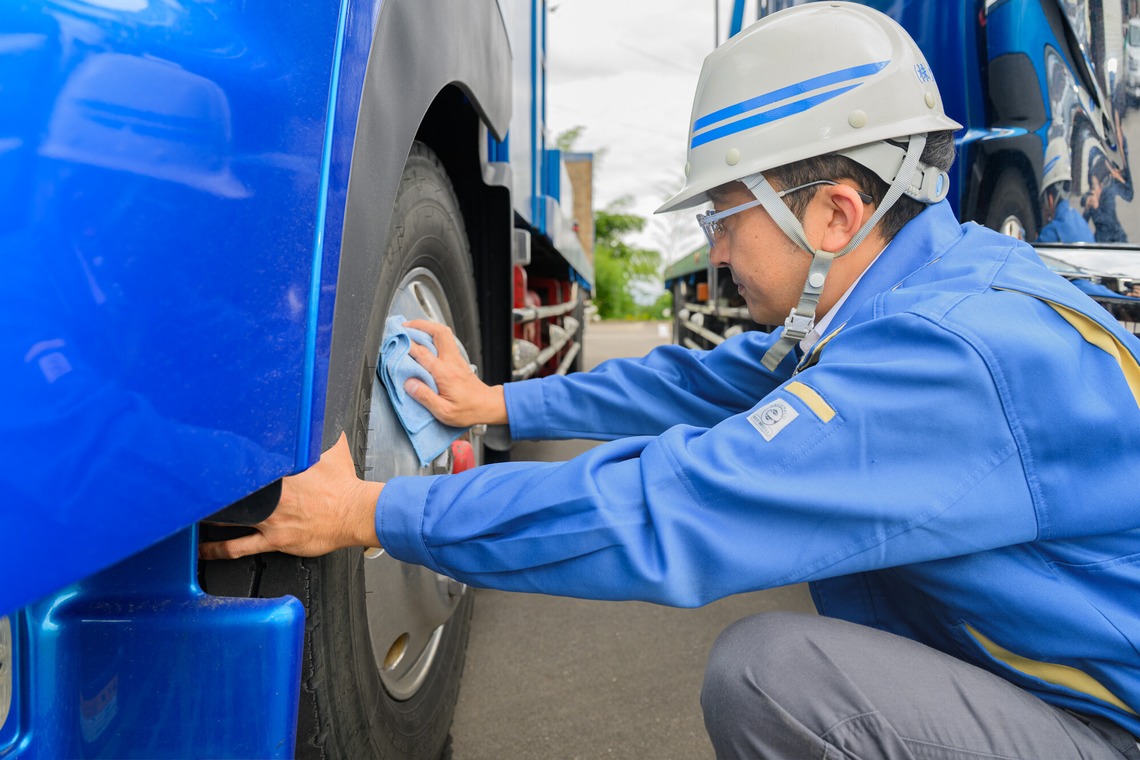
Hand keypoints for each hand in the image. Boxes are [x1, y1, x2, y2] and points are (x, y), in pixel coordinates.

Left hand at [199, 434, 382, 559]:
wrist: (357, 513)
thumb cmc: (345, 486)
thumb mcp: (333, 451)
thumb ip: (322, 435)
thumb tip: (323, 419)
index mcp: (282, 471)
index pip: (245, 463)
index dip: (224, 461)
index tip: (209, 457)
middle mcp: (271, 496)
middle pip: (231, 491)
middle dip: (210, 490)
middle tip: (190, 488)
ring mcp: (270, 519)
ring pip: (228, 519)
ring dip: (208, 517)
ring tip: (191, 515)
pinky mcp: (274, 540)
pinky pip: (238, 547)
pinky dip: (217, 549)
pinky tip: (204, 550)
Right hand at [403, 319, 507, 426]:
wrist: (488, 406)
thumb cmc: (468, 410)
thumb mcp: (444, 411)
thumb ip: (425, 397)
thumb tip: (409, 384)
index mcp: (445, 374)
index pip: (422, 353)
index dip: (407, 346)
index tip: (396, 342)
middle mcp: (451, 362)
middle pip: (438, 332)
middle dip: (420, 325)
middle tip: (405, 326)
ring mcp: (456, 359)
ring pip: (444, 333)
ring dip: (428, 327)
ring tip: (413, 328)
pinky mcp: (459, 360)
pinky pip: (447, 340)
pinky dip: (435, 334)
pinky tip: (427, 339)